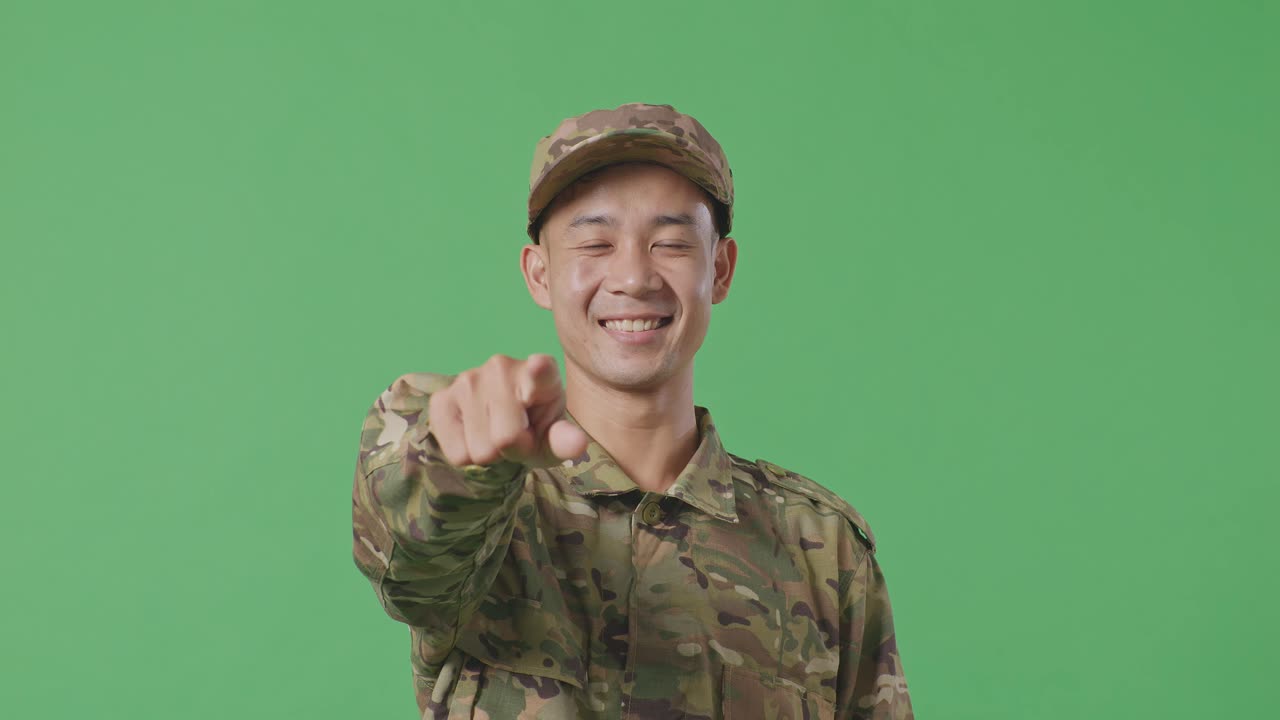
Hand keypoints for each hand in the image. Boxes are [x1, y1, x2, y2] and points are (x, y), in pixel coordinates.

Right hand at [427, 353, 588, 468]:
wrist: (502, 425)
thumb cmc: (535, 428)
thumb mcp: (554, 439)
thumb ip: (565, 441)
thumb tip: (578, 444)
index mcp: (542, 372)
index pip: (540, 370)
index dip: (537, 371)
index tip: (537, 366)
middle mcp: (502, 366)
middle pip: (506, 437)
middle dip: (512, 449)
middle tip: (515, 436)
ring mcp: (468, 379)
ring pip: (480, 449)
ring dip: (489, 453)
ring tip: (494, 433)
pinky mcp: (441, 398)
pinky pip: (456, 452)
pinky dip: (467, 455)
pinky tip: (474, 434)